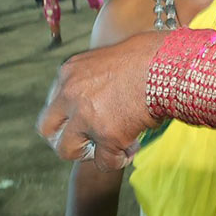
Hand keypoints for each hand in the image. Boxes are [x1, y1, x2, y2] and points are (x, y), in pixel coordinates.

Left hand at [36, 31, 163, 169]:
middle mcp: (70, 94)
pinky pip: (103, 162)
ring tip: (111, 146)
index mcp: (69, 72)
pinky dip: (117, 160)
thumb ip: (97, 76)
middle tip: (89, 139)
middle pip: (47, 128)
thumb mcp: (111, 57)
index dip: (71, 115)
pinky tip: (132, 148)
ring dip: (88, 152)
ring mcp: (86, 116)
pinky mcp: (107, 135)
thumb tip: (106, 89)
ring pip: (66, 150)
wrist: (168, 64)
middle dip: (66, 137)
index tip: (90, 117)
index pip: (54, 102)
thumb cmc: (150, 54)